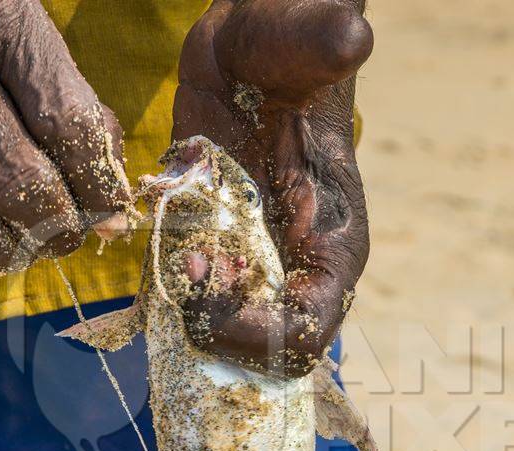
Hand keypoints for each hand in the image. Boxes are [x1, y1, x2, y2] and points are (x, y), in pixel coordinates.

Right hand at [0, 0, 132, 276]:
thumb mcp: (20, 32)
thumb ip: (76, 110)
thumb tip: (113, 209)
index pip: (68, 129)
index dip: (102, 187)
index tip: (110, 205)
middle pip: (23, 191)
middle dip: (64, 228)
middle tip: (72, 228)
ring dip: (22, 253)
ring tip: (33, 236)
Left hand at [172, 0, 372, 376]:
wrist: (252, 47)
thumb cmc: (287, 45)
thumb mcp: (305, 43)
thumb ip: (326, 47)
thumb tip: (350, 35)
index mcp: (332, 244)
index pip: (305, 332)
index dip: (256, 330)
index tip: (216, 275)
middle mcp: (294, 267)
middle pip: (260, 351)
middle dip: (217, 324)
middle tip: (196, 266)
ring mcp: (252, 264)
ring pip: (219, 335)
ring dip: (188, 310)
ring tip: (183, 251)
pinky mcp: (213, 250)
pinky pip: (189, 302)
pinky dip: (168, 291)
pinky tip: (163, 241)